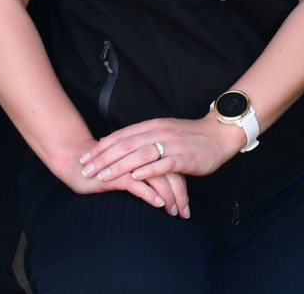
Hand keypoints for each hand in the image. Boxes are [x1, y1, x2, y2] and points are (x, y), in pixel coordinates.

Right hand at [50, 139, 189, 216]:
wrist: (76, 162)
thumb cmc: (105, 168)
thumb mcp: (130, 170)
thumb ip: (146, 172)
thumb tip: (167, 188)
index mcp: (147, 151)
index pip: (172, 167)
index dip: (182, 185)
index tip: (186, 206)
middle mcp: (141, 155)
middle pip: (169, 172)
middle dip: (179, 194)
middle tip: (184, 213)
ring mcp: (129, 164)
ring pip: (156, 178)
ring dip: (168, 196)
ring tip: (174, 211)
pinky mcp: (115, 175)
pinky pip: (137, 184)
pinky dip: (150, 194)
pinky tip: (158, 204)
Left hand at [82, 115, 244, 190]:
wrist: (219, 134)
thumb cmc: (190, 136)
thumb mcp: (163, 131)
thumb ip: (143, 137)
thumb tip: (117, 143)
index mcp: (152, 125)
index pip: (121, 135)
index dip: (101, 147)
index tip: (84, 158)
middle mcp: (159, 132)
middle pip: (125, 145)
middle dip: (103, 159)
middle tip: (86, 170)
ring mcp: (171, 145)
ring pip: (140, 154)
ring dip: (119, 166)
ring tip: (103, 177)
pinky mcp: (184, 157)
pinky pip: (162, 164)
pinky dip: (147, 171)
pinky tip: (134, 178)